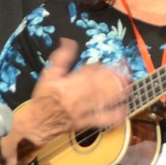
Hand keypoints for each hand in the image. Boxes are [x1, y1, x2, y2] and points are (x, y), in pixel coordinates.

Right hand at [0, 38, 129, 164]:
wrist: (35, 123)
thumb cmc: (43, 98)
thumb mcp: (49, 75)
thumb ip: (61, 58)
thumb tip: (68, 41)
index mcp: (66, 85)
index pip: (88, 73)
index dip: (101, 67)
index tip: (112, 62)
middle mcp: (75, 98)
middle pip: (99, 86)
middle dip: (114, 78)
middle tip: (126, 71)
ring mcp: (81, 112)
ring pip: (102, 102)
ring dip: (117, 93)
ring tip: (129, 85)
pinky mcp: (85, 123)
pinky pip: (101, 120)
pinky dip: (114, 116)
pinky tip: (125, 109)